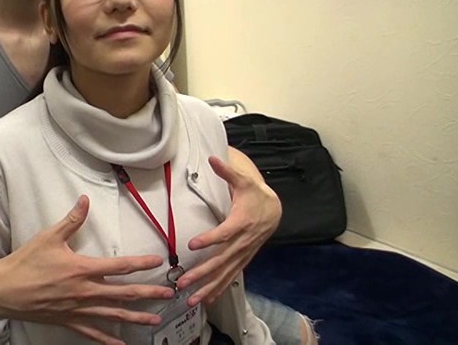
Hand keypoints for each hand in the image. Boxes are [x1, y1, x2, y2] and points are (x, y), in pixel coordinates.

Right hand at [0, 195, 174, 344]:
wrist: (2, 290)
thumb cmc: (25, 263)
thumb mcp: (49, 237)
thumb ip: (71, 220)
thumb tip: (85, 200)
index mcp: (81, 269)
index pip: (119, 266)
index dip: (140, 264)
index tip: (158, 263)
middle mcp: (84, 291)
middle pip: (123, 293)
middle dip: (148, 294)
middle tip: (169, 294)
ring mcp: (77, 309)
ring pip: (112, 315)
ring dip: (135, 317)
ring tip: (155, 321)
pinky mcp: (67, 321)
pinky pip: (91, 332)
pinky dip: (107, 339)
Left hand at [176, 153, 280, 305]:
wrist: (274, 209)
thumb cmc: (254, 194)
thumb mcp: (243, 181)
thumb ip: (227, 171)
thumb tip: (212, 158)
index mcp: (242, 222)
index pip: (224, 233)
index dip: (209, 239)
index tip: (192, 245)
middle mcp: (243, 241)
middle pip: (221, 260)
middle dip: (202, 273)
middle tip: (184, 283)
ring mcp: (243, 253)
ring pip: (225, 273)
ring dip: (208, 287)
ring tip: (191, 299)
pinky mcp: (243, 259)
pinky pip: (231, 277)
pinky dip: (219, 289)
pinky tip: (206, 300)